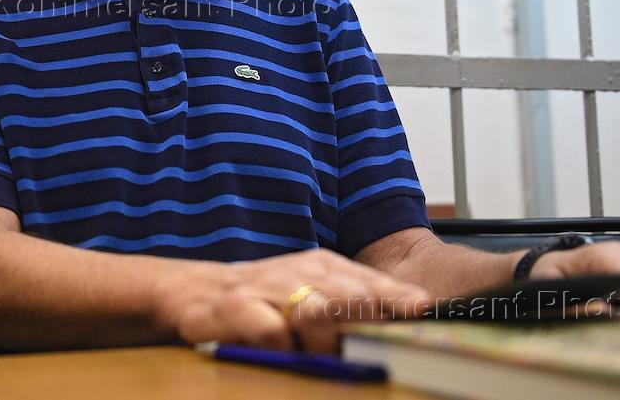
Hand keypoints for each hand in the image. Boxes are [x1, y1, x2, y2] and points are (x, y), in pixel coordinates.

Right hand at [162, 249, 432, 353]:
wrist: (196, 290)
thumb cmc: (264, 295)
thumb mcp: (311, 290)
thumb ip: (353, 302)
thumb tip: (409, 319)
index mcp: (323, 266)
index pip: (369, 282)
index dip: (396, 296)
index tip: (422, 308)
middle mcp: (300, 272)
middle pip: (349, 293)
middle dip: (371, 316)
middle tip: (385, 337)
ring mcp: (269, 289)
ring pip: (314, 310)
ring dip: (331, 337)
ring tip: (335, 352)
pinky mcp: (239, 309)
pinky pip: (271, 332)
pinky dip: (284, 345)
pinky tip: (288, 351)